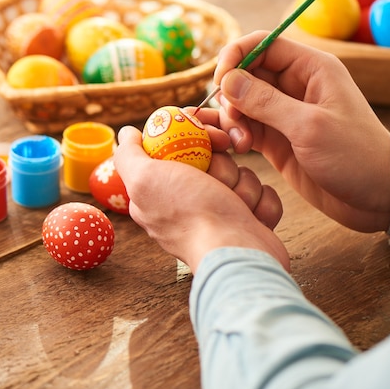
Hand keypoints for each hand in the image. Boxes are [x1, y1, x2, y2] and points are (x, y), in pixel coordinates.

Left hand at [113, 123, 289, 272]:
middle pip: (215, 158)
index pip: (180, 145)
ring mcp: (218, 212)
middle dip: (224, 167)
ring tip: (235, 207)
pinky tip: (252, 218)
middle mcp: (187, 201)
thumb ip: (129, 155)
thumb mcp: (146, 179)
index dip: (198, 137)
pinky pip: (262, 193)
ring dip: (243, 187)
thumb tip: (127, 134)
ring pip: (241, 173)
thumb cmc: (191, 216)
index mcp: (160, 190)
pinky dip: (261, 204)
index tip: (213, 140)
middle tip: (220, 184)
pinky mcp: (245, 222)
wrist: (236, 254)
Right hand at [204, 31, 389, 232]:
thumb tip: (228, 81)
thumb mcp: (309, 126)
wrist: (374, 195)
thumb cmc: (354, 156)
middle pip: (246, 75)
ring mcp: (282, 113)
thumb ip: (266, 102)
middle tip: (234, 121)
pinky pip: (244, 127)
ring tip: (240, 145)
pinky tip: (238, 149)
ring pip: (241, 103)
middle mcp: (294, 86)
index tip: (220, 80)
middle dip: (231, 96)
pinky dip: (235, 135)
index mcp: (311, 69)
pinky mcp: (274, 138)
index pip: (263, 45)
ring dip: (233, 120)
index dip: (236, 56)